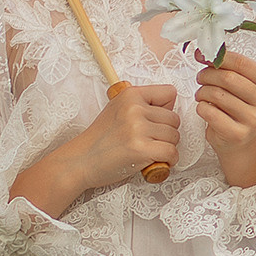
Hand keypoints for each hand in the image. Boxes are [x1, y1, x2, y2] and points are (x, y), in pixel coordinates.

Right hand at [11, 81, 178, 217]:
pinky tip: (155, 162)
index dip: (166, 109)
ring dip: (166, 148)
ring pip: (175, 137)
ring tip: (149, 152)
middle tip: (149, 142)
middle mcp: (135, 108)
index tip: (153, 122)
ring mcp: (138, 128)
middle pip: (175, 119)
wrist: (80, 160)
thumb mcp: (118, 109)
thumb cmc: (101, 139)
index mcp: (130, 94)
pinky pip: (172, 153)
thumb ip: (141, 105)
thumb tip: (170, 108)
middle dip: (166, 133)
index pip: (170, 93)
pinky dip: (168, 161)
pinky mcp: (141, 149)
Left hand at [196, 49, 255, 189]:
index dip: (218, 57)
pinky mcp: (237, 134)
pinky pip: (210, 112)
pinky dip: (201, 107)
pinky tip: (205, 108)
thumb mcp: (239, 84)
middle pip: (227, 78)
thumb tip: (202, 52)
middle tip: (200, 78)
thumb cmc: (237, 106)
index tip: (203, 56)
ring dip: (202, 92)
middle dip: (207, 75)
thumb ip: (225, 67)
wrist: (241, 141)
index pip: (241, 63)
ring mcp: (253, 120)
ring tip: (202, 95)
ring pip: (217, 95)